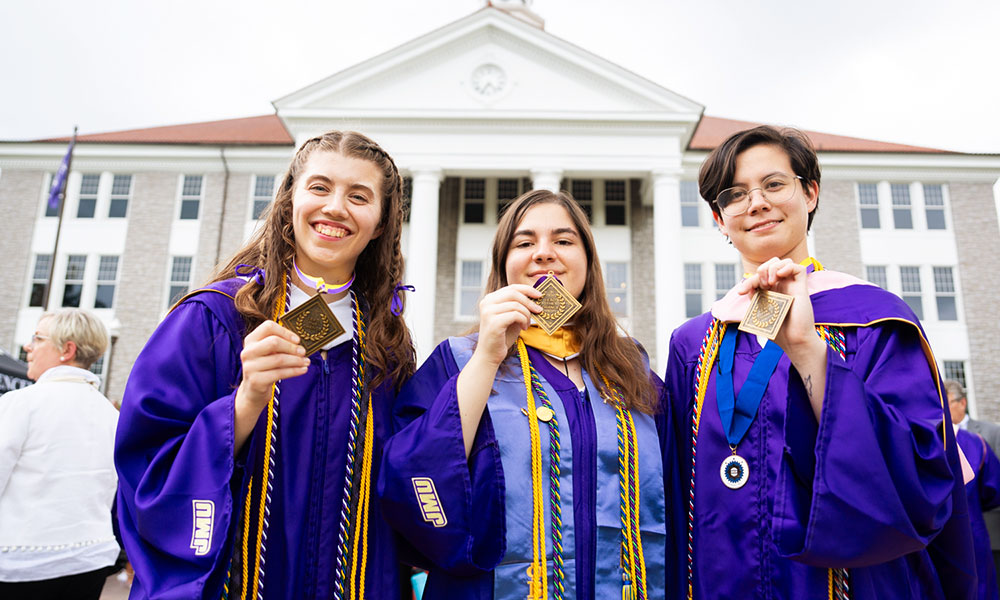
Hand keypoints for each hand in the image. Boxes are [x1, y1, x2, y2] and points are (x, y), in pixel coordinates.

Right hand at [234, 321, 308, 439]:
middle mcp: (248, 352)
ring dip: (296, 360)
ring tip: (306, 362)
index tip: (297, 340)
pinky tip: (303, 370)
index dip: (285, 332)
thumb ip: (280, 344)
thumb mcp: (268, 353)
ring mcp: (250, 366)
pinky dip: (294, 371)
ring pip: (279, 359)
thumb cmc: (265, 367)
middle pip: (274, 342)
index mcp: (251, 340)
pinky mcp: (256, 380)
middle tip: (303, 352)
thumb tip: (300, 341)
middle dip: (292, 347)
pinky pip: (280, 373)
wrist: (253, 391)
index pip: (268, 327)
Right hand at [473, 284, 542, 367]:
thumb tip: (535, 296)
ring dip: (527, 314)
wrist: (490, 355)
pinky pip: (516, 315)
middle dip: (529, 301)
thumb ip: (518, 306)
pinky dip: (524, 320)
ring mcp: (488, 312)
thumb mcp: (511, 317)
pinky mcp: (493, 322)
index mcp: (489, 299)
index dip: (527, 289)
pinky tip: (523, 328)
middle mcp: (486, 303)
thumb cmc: (502, 336)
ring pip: (516, 305)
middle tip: (539, 310)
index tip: (539, 295)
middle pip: (514, 293)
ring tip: (527, 324)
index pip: (511, 287)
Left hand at [736, 258, 821, 353]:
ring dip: (772, 267)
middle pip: (772, 263)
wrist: (793, 341)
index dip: (748, 280)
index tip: (741, 292)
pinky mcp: (801, 288)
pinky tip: (779, 276)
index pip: (760, 276)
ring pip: (784, 261)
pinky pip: (798, 267)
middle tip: (761, 285)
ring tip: (769, 282)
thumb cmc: (778, 330)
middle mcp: (782, 286)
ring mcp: (792, 286)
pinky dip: (786, 267)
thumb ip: (754, 297)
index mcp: (772, 291)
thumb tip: (746, 286)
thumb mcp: (759, 312)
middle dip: (762, 269)